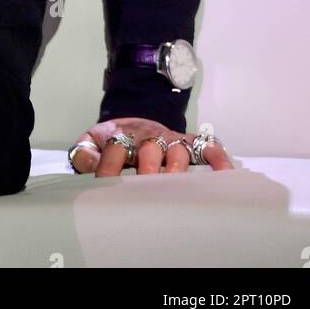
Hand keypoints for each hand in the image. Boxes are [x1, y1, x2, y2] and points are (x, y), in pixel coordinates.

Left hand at [68, 118, 234, 174]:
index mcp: (123, 136)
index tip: (104, 184)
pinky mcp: (189, 144)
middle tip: (146, 188)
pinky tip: (224, 173)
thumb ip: (86, 151)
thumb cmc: (116, 140)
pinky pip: (207, 148)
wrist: (136, 120)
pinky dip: (217, 158)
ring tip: (179, 186)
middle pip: (150, 151)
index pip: (115, 148)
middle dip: (148, 170)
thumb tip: (85, 161)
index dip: (109, 166)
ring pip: (177, 152)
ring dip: (178, 168)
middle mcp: (149, 138)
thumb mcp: (95, 140)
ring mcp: (171, 140)